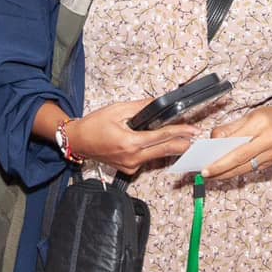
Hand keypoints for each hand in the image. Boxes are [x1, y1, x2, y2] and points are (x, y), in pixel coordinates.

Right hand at [62, 99, 202, 172]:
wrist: (77, 141)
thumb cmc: (93, 125)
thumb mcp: (117, 110)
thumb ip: (140, 107)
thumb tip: (157, 102)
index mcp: (129, 143)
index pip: (160, 137)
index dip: (179, 133)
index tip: (192, 130)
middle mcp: (132, 158)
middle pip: (163, 151)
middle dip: (181, 144)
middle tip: (195, 138)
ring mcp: (130, 166)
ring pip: (156, 156)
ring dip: (169, 148)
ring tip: (183, 139)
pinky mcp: (128, 169)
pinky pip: (146, 160)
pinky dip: (154, 152)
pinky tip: (161, 145)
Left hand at [202, 106, 271, 181]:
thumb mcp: (251, 115)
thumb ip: (231, 128)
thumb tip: (213, 138)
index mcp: (261, 124)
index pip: (236, 141)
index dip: (220, 152)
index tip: (205, 158)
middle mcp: (268, 140)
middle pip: (240, 158)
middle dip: (220, 167)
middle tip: (205, 172)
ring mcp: (271, 154)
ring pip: (245, 167)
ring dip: (226, 173)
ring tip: (211, 175)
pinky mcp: (271, 163)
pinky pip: (251, 169)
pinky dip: (236, 172)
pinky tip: (225, 173)